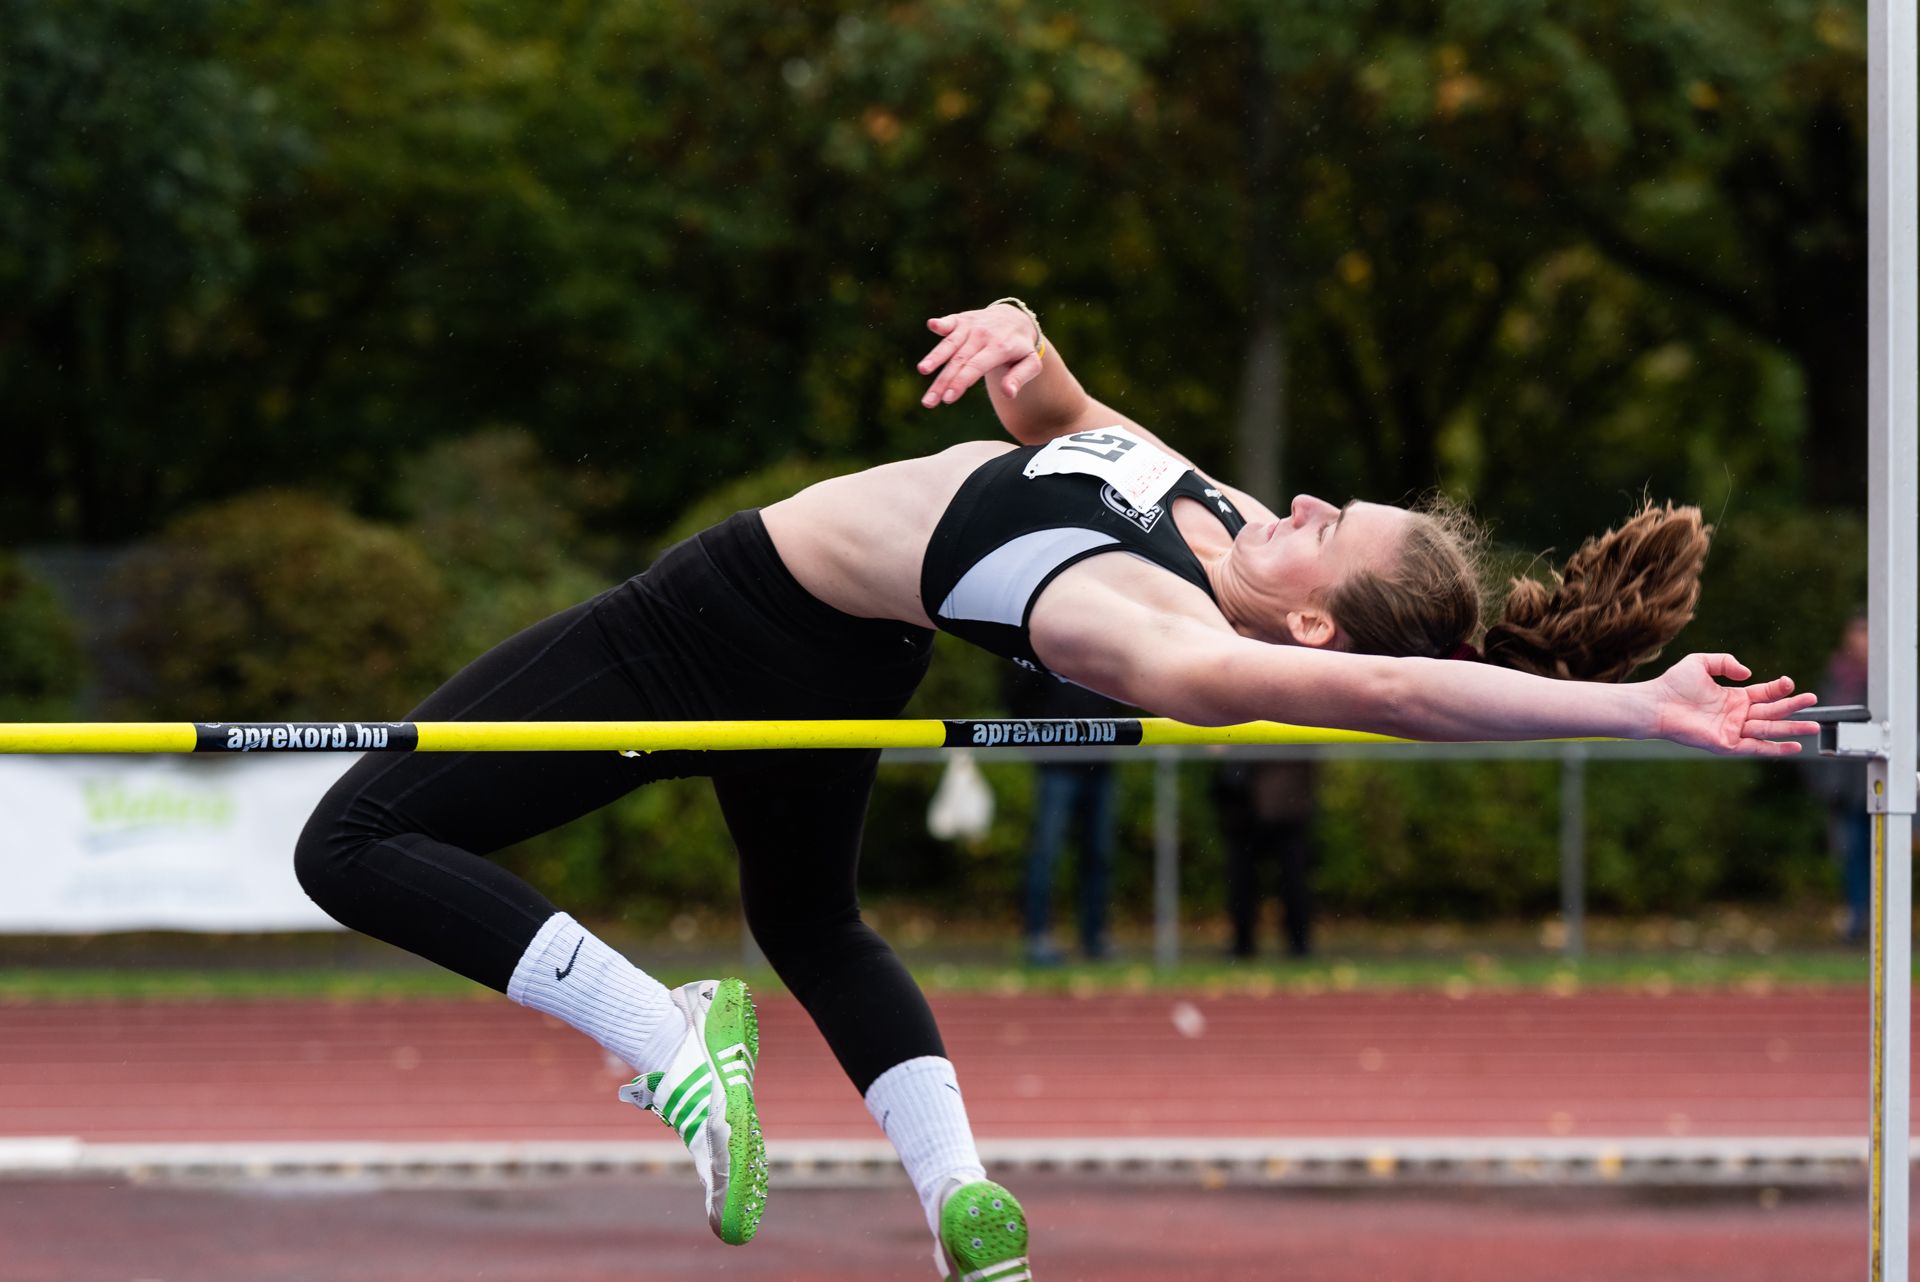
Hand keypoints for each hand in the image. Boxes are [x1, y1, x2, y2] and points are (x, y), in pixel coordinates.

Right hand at [917, 304, 1043, 407]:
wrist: (1016, 318)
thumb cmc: (1021, 348)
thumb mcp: (1030, 364)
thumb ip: (1020, 378)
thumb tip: (1008, 393)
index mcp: (1000, 348)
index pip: (976, 367)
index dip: (961, 382)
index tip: (948, 399)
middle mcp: (983, 335)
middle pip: (959, 361)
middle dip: (942, 382)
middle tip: (929, 402)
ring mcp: (971, 326)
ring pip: (950, 344)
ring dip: (934, 357)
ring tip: (922, 370)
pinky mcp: (961, 320)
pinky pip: (950, 322)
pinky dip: (941, 324)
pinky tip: (932, 324)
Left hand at [1646, 654, 1819, 754]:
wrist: (1656, 704)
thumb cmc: (1673, 684)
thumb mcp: (1700, 662)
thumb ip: (1725, 662)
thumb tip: (1748, 673)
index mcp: (1733, 697)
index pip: (1764, 694)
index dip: (1779, 689)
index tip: (1791, 682)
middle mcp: (1736, 715)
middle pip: (1772, 712)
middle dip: (1794, 707)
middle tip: (1814, 701)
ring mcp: (1732, 730)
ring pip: (1769, 730)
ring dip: (1792, 728)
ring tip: (1815, 727)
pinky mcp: (1726, 744)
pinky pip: (1755, 747)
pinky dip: (1775, 748)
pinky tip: (1794, 747)